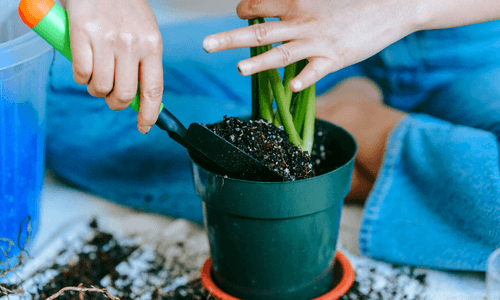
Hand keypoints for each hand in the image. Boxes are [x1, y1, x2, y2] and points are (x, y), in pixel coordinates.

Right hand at [64, 0, 162, 133]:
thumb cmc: (125, 7)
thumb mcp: (145, 31)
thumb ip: (144, 61)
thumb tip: (142, 96)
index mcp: (152, 45)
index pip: (153, 89)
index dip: (149, 114)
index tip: (144, 127)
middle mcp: (131, 44)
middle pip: (124, 94)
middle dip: (116, 103)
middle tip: (110, 96)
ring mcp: (106, 39)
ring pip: (100, 87)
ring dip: (96, 90)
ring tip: (96, 76)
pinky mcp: (82, 33)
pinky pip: (81, 73)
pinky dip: (80, 77)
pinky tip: (83, 65)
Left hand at [202, 0, 422, 91]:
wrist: (392, 5)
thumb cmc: (353, 2)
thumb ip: (294, 6)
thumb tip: (272, 12)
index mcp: (297, 2)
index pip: (258, 7)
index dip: (243, 11)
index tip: (237, 16)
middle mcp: (302, 22)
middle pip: (259, 31)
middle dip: (229, 39)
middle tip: (205, 45)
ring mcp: (318, 41)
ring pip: (282, 53)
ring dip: (258, 63)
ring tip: (236, 70)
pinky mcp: (336, 58)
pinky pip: (315, 72)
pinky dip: (302, 79)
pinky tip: (288, 88)